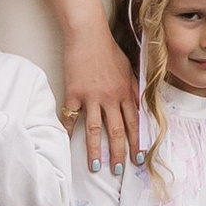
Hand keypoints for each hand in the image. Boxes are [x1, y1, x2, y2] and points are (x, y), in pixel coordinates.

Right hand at [63, 22, 142, 172]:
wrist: (88, 34)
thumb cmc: (108, 50)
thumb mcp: (128, 68)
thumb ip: (132, 88)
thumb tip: (138, 105)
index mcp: (126, 92)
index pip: (134, 122)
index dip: (136, 141)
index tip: (138, 157)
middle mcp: (111, 97)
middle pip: (116, 131)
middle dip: (118, 153)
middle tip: (119, 170)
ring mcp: (92, 96)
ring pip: (95, 129)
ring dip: (96, 150)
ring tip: (96, 167)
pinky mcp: (74, 92)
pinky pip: (71, 116)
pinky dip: (68, 130)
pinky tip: (66, 143)